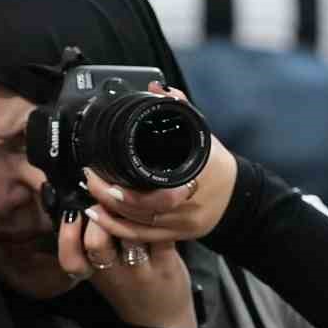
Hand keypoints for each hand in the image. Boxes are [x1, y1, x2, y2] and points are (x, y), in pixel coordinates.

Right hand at [57, 208, 196, 327]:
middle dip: (100, 214)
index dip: (67, 235)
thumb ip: (91, 245)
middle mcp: (112, 272)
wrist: (161, 321)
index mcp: (92, 273)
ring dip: (130, 210)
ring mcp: (140, 269)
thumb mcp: (101, 274)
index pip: (70, 257)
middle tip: (109, 201)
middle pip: (96, 241)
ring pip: (130, 232)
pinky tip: (157, 208)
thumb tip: (85, 203)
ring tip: (133, 199)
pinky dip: (160, 216)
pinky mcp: (166, 263)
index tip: (72, 215)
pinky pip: (160, 233)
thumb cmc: (128, 289)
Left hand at [79, 83, 236, 242]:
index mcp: (195, 176)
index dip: (130, 188)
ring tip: (89, 195)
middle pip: (144, 208)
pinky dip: (117, 229)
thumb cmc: (216, 165)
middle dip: (111, 196)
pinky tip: (98, 216)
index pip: (161, 188)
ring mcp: (182, 224)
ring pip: (139, 226)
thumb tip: (157, 89)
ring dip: (109, 213)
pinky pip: (141, 238)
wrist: (238, 197)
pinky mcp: (175, 236)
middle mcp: (188, 204)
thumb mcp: (201, 135)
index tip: (105, 170)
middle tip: (91, 177)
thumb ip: (179, 110)